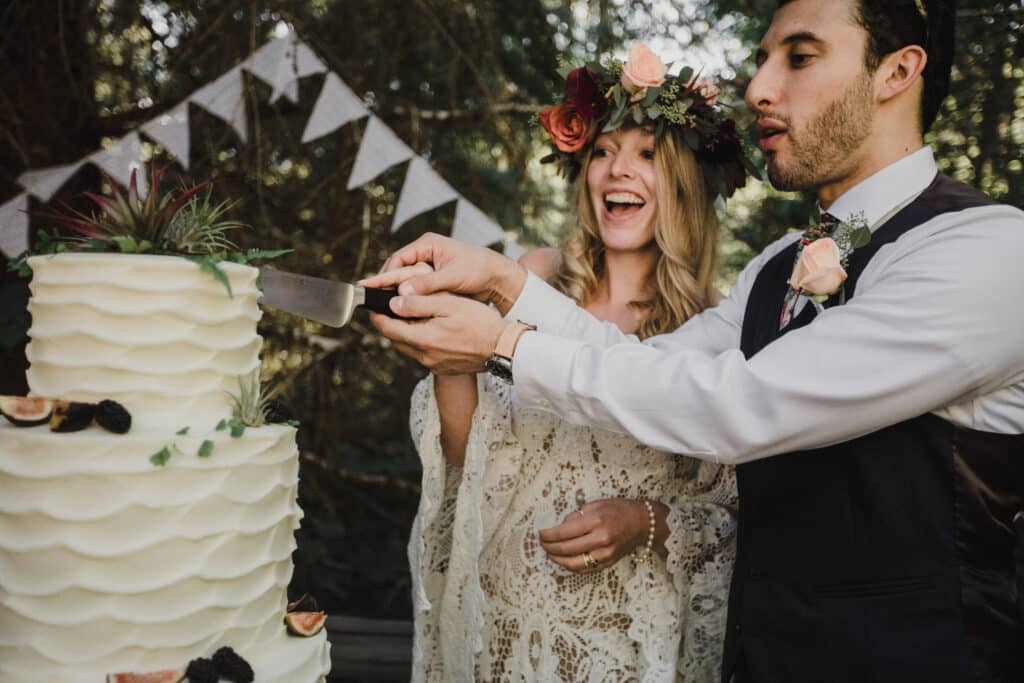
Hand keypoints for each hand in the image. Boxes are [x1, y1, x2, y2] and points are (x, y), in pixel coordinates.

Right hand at [360, 232, 527, 312]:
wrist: (498, 276)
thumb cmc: (478, 269)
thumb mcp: (452, 277)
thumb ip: (427, 284)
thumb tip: (402, 291)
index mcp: (427, 244)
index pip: (398, 258)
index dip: (385, 275)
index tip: (373, 289)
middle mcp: (425, 252)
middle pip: (398, 269)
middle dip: (386, 284)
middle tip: (371, 301)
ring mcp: (429, 265)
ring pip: (405, 279)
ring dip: (396, 291)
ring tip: (381, 306)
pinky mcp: (433, 277)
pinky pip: (415, 286)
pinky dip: (408, 296)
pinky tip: (400, 308)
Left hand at [370, 293, 506, 373]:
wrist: (503, 348)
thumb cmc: (479, 323)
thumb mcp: (448, 304)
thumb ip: (418, 303)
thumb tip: (393, 302)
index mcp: (421, 339)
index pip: (386, 327)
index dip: (376, 313)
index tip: (374, 303)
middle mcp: (423, 356)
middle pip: (394, 339)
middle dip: (390, 322)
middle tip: (393, 306)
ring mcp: (433, 365)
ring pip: (408, 347)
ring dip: (406, 332)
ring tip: (414, 316)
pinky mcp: (443, 369)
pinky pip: (423, 354)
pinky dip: (421, 341)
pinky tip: (433, 330)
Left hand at [538, 498, 649, 573]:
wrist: (642, 523)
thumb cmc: (618, 510)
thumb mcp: (595, 504)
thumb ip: (576, 516)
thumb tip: (560, 527)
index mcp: (595, 522)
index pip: (564, 532)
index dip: (548, 535)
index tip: (540, 534)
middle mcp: (600, 540)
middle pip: (566, 549)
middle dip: (549, 547)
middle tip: (541, 543)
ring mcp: (605, 554)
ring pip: (573, 564)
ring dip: (557, 560)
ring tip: (549, 553)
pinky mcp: (608, 563)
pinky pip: (585, 569)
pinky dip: (571, 567)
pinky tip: (563, 561)